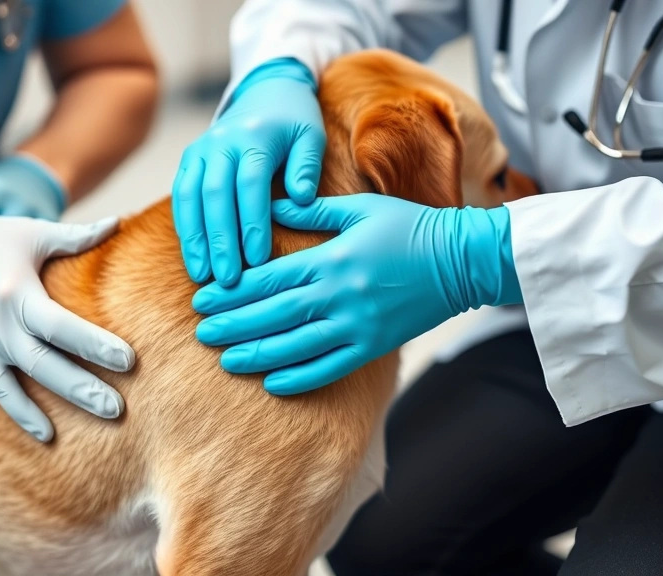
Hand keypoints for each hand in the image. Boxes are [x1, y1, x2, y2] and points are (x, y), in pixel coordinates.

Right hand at [0, 200, 134, 440]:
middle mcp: (0, 325)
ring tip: (104, 417)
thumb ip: (78, 237)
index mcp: (17, 293)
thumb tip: (119, 223)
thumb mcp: (34, 233)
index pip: (61, 326)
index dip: (94, 344)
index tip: (128, 360)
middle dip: (83, 387)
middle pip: (46, 363)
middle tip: (119, 408)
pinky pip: (1, 392)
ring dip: (63, 403)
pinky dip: (23, 414)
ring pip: (26, 382)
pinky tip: (49, 435)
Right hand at [173, 58, 325, 285]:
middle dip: (220, 240)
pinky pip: (181, 197)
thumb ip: (307, 166)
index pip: (250, 185)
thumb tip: (301, 200)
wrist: (265, 91)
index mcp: (254, 136)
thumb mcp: (310, 135)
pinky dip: (186, 229)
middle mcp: (220, 142)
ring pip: (190, 198)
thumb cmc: (294, 121)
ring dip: (196, 240)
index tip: (258, 260)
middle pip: (215, 195)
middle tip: (228, 279)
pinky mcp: (189, 160)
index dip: (252, 224)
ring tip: (203, 276)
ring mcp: (200, 150)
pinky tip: (194, 258)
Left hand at [191, 194, 520, 394]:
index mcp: (332, 259)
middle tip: (201, 332)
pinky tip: (273, 383)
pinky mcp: (373, 346)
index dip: (232, 292)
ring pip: (296, 347)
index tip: (203, 299)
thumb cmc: (409, 227)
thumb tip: (272, 202)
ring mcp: (357, 325)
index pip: (269, 279)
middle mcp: (340, 295)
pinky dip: (300, 378)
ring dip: (258, 355)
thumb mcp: (360, 209)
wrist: (461, 260)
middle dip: (234, 325)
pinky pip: (330, 368)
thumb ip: (314, 209)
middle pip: (274, 315)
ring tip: (226, 360)